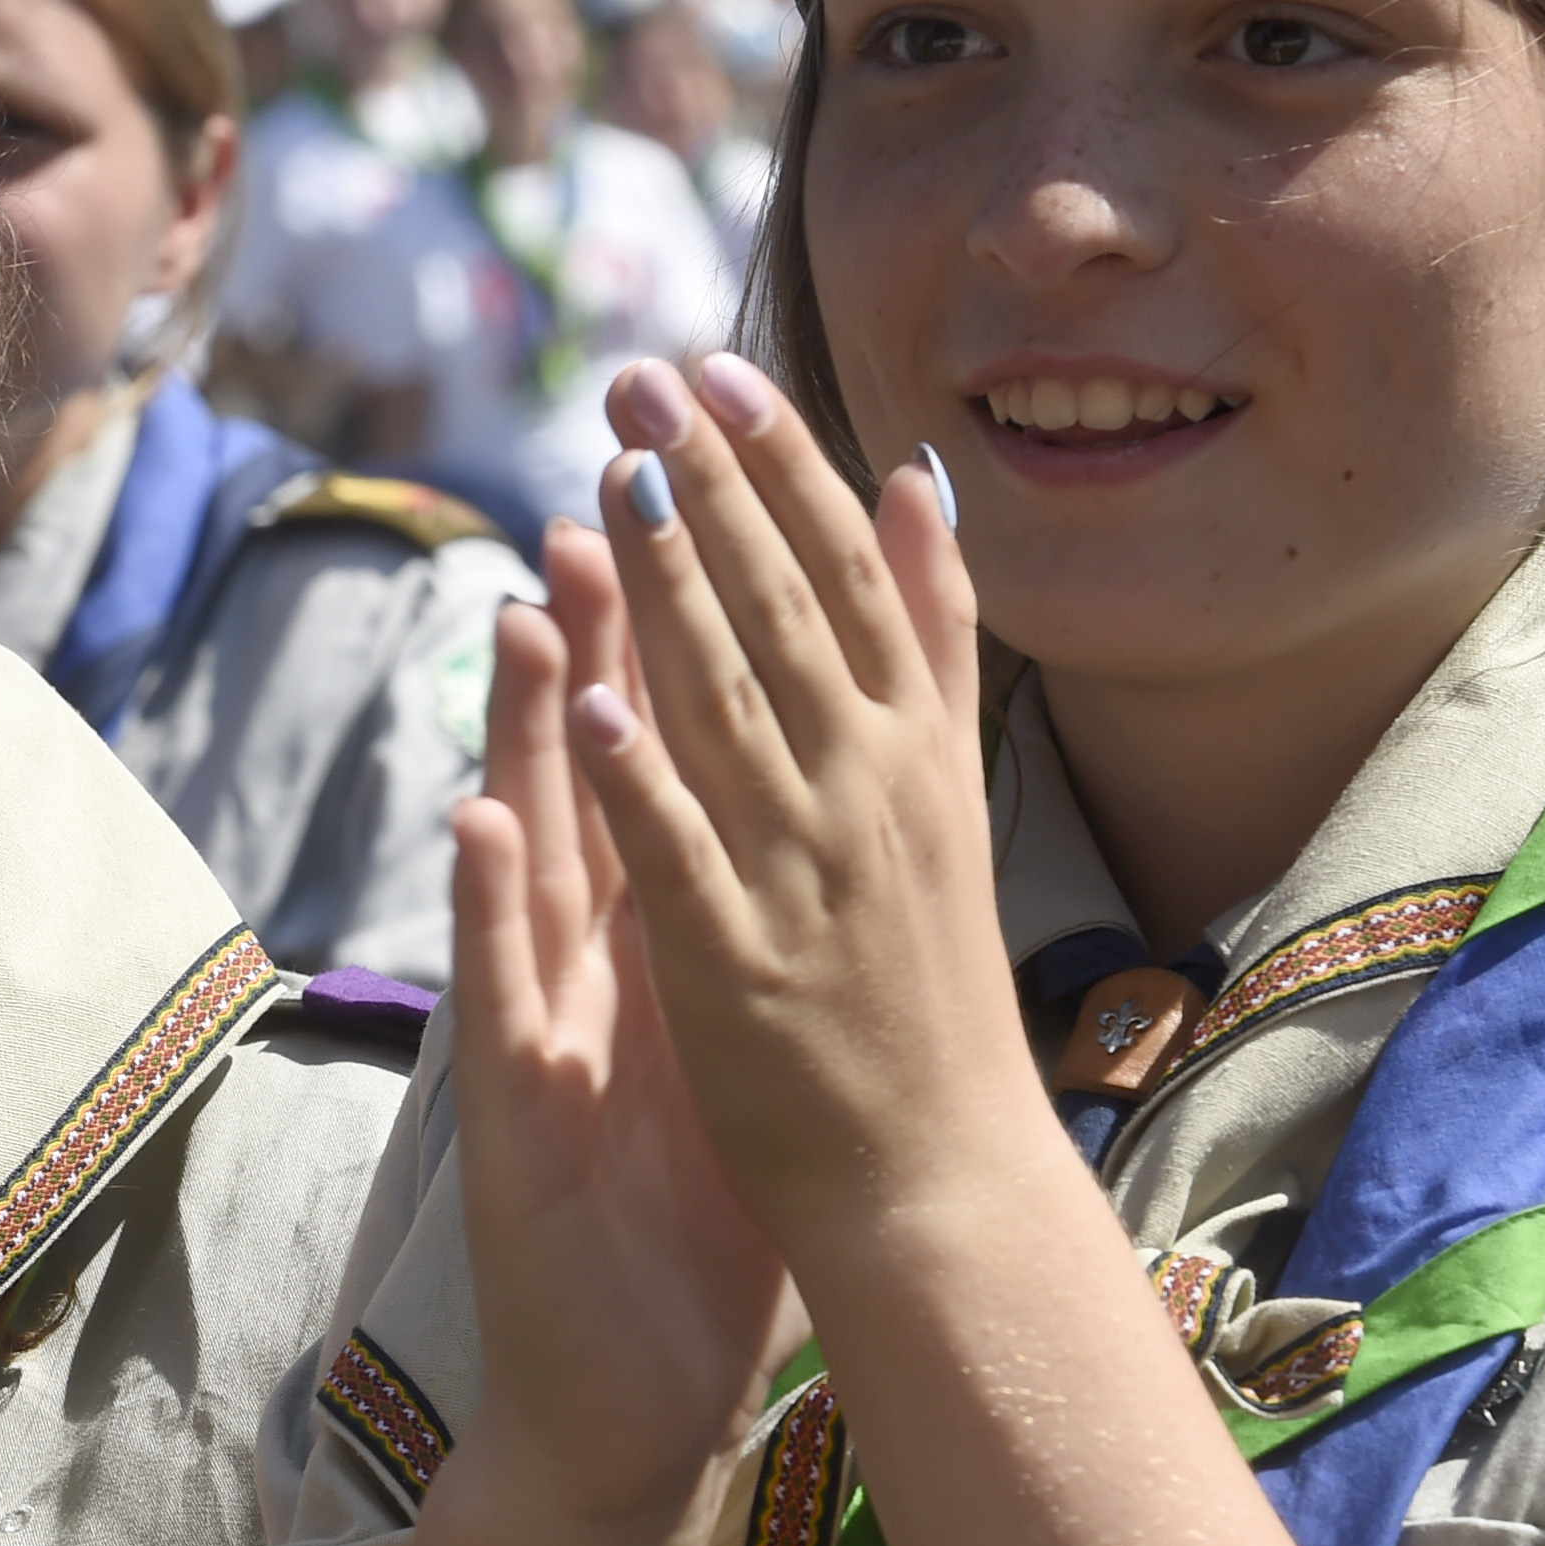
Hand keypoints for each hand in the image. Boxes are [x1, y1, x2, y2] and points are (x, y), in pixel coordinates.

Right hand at [444, 524, 795, 1535]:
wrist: (633, 1388)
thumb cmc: (695, 1219)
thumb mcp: (737, 1045)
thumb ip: (747, 926)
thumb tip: (808, 819)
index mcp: (658, 940)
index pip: (665, 763)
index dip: (680, 643)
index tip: (705, 512)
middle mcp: (589, 961)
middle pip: (592, 774)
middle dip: (602, 636)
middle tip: (605, 489)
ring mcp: (540, 1023)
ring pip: (532, 851)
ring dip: (530, 732)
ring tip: (533, 606)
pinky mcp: (512, 1103)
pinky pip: (503, 986)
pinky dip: (493, 901)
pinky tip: (485, 817)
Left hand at [568, 355, 1022, 1232]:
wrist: (944, 1175)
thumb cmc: (933, 980)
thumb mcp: (951, 784)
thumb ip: (933, 639)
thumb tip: (916, 481)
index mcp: (917, 752)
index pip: (853, 577)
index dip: (785, 469)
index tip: (722, 370)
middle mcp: (870, 796)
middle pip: (787, 615)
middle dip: (713, 490)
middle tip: (640, 378)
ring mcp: (805, 878)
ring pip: (731, 711)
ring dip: (672, 595)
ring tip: (612, 482)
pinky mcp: (738, 968)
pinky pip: (683, 858)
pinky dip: (643, 781)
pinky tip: (593, 702)